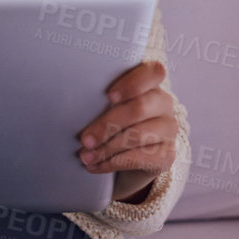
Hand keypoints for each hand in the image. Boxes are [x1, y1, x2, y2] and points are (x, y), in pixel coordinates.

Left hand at [77, 59, 178, 203]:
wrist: (124, 159)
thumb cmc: (108, 123)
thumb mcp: (103, 106)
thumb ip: (98, 99)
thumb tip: (69, 102)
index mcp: (150, 83)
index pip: (154, 72)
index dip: (133, 83)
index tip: (109, 96)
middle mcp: (164, 103)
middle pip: (139, 108)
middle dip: (107, 125)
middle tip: (84, 140)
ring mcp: (169, 128)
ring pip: (138, 135)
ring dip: (106, 148)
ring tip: (85, 156)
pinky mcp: (168, 154)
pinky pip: (141, 158)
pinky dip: (114, 163)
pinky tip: (96, 166)